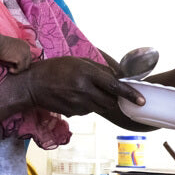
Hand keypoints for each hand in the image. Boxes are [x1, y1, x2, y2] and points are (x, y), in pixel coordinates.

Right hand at [0, 37, 32, 73]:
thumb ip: (16, 51)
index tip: (16, 64)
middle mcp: (27, 48)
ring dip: (19, 69)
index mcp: (25, 44)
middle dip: (22, 66)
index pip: (28, 56)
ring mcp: (25, 54)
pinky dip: (16, 71)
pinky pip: (21, 68)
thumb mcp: (12, 45)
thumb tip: (16, 61)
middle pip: (28, 61)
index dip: (23, 61)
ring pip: (25, 66)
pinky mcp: (21, 59)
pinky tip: (10, 70)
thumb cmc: (1, 43)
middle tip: (15, 68)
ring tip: (11, 69)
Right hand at [22, 57, 144, 116]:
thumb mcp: (76, 61)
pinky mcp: (73, 113)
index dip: (129, 94)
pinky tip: (77, 96)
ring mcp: (78, 104)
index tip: (141, 100)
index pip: (114, 86)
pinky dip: (89, 105)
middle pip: (110, 100)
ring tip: (87, 90)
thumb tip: (116, 76)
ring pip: (101, 107)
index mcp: (86, 74)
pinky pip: (89, 111)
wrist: (32, 85)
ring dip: (101, 100)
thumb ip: (98, 68)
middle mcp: (83, 90)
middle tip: (111, 91)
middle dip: (115, 97)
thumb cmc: (54, 68)